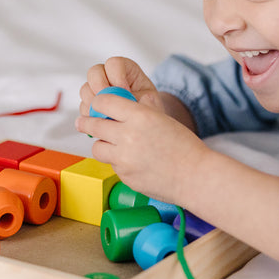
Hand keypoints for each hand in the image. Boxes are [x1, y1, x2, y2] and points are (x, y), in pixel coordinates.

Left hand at [75, 96, 207, 203]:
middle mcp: (127, 136)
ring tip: (111, 144)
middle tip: (82, 122)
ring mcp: (124, 159)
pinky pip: (112, 165)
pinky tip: (134, 162)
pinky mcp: (124, 176)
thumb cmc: (184, 147)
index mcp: (140, 116)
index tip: (97, 105)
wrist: (196, 176)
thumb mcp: (163, 119)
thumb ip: (140, 112)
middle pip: (94, 124)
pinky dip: (118, 162)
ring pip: (97, 147)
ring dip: (102, 144)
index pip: (104, 101)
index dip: (99, 102)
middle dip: (87, 122)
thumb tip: (118, 104)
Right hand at [79, 57, 163, 116]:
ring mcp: (96, 89)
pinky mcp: (90, 104)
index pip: (114, 63)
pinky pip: (83, 106)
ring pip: (85, 89)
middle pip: (94, 72)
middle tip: (111, 102)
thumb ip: (138, 98)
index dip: (117, 76)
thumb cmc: (149, 105)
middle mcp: (108, 75)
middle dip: (100, 87)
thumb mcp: (149, 99)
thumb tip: (127, 101)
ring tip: (109, 114)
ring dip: (95, 103)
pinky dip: (91, 115)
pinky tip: (104, 121)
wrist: (145, 119)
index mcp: (125, 69)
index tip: (125, 90)